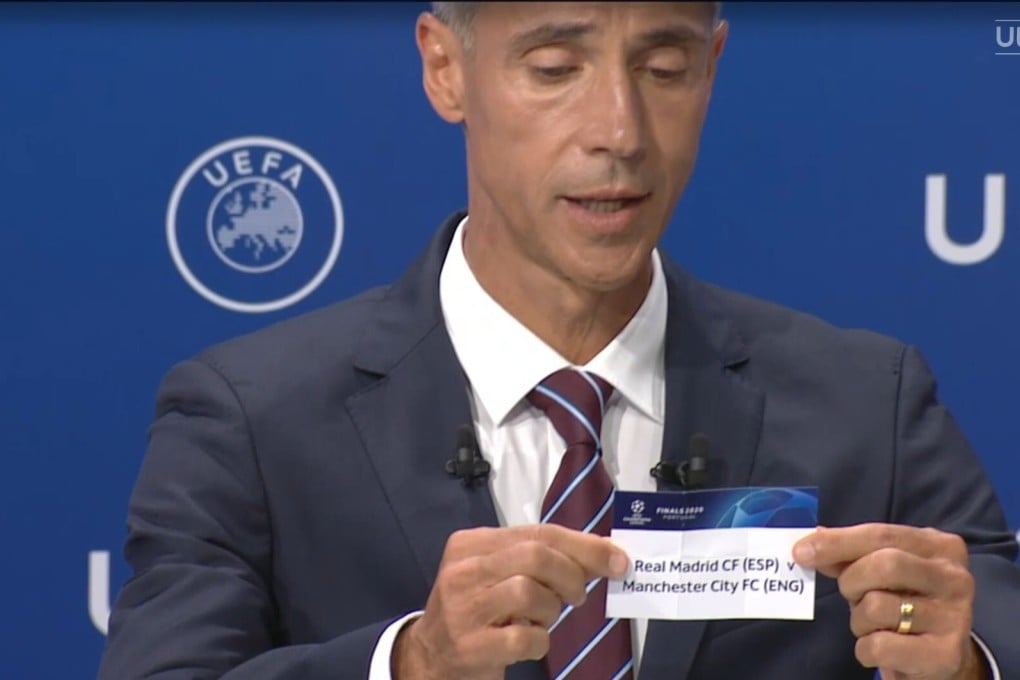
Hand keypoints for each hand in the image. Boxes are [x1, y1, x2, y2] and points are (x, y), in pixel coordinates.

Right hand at [392, 524, 628, 679]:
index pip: (538, 533)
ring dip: (551, 610)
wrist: (430, 654)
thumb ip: (539, 559)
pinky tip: (530, 642)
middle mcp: (463, 570)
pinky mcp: (470, 645)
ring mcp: (463, 608)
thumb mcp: (499, 573)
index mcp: (472, 543)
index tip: (616, 559)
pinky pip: (524, 636)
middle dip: (571, 576)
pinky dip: (540, 640)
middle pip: (535, 556)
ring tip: (543, 619)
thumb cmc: (476, 608)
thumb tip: (602, 553)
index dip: (584, 545)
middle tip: (578, 596)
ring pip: (529, 592)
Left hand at [793, 523, 987, 679]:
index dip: (837, 542)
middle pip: (884, 565)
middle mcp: (955, 578)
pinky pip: (880, 646)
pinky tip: (881, 647)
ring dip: (859, 620)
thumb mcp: (882, 570)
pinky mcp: (945, 655)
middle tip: (851, 595)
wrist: (941, 656)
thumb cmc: (905, 601)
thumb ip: (849, 554)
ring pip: (877, 607)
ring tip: (873, 624)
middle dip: (852, 581)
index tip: (801, 552)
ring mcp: (955, 617)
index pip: (881, 534)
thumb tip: (809, 543)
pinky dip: (866, 648)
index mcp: (940, 545)